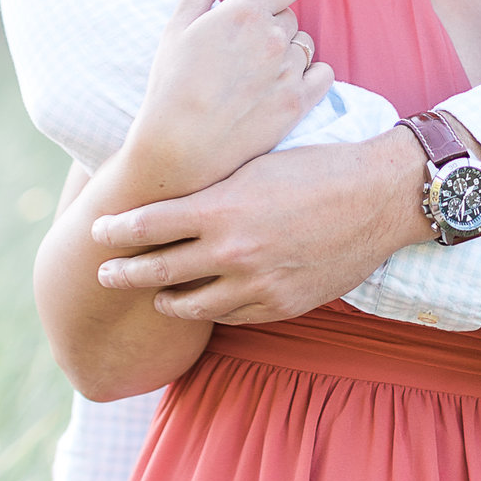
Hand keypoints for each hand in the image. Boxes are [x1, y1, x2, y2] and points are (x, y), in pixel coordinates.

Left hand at [90, 126, 429, 321]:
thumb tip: (169, 193)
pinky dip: (215, 308)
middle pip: (155, 271)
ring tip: (157, 295)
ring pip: (190, 305)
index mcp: (220, 208)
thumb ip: (211, 187)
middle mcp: (232, 250)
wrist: (381, 196)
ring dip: (166, 300)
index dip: (114, 230)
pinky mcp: (282, 304)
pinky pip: (232, 316)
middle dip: (123, 273)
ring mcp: (257, 283)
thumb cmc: (320, 167)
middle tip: (106, 274)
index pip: (144, 226)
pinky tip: (209, 299)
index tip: (99, 232)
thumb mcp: (257, 163)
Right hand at [122, 0, 331, 192]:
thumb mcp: (175, 31)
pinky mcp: (300, 102)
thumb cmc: (171, 86)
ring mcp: (290, 71)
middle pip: (292, 17)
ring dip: (288, 55)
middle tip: (243, 54)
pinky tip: (283, 87)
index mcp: (244, 13)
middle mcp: (273, 38)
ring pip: (305, 46)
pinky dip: (310, 77)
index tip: (261, 9)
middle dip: (273, 28)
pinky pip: (324, 74)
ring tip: (256, 76)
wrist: (179, 147)